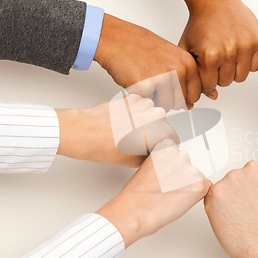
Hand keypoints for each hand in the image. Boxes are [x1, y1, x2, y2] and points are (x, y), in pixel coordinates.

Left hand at [57, 95, 176, 166]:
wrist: (83, 131)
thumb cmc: (103, 146)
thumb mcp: (132, 160)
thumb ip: (150, 156)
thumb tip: (153, 153)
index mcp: (159, 131)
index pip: (173, 138)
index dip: (166, 145)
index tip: (160, 147)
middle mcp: (155, 114)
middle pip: (163, 125)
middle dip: (155, 133)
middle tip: (140, 143)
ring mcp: (143, 104)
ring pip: (152, 114)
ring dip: (145, 122)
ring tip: (129, 132)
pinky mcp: (131, 97)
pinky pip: (140, 106)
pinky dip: (135, 113)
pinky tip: (124, 122)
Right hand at [94, 14, 200, 108]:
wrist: (116, 39)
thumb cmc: (140, 47)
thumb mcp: (171, 58)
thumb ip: (184, 79)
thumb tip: (189, 104)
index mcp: (188, 63)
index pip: (194, 94)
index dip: (182, 97)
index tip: (172, 89)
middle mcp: (179, 71)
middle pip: (180, 103)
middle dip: (167, 99)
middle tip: (155, 82)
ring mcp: (163, 79)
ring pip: (165, 106)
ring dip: (154, 99)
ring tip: (146, 80)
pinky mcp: (145, 87)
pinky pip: (148, 103)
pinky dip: (142, 96)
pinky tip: (137, 81)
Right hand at [97, 140, 211, 247]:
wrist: (134, 213)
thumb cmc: (137, 195)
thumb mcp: (147, 167)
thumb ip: (163, 161)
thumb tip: (173, 167)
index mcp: (167, 147)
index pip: (177, 155)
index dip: (171, 169)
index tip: (163, 177)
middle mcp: (181, 155)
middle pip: (188, 166)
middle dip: (181, 177)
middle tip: (166, 189)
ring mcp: (192, 170)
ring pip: (196, 178)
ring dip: (188, 187)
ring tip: (170, 196)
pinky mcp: (200, 185)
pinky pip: (205, 188)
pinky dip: (196, 196)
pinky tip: (180, 201)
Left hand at [177, 0, 257, 97]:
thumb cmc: (200, 24)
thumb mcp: (188, 50)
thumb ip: (194, 76)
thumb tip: (212, 96)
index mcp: (210, 56)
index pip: (210, 85)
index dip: (206, 78)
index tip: (205, 68)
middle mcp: (229, 52)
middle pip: (226, 82)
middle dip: (220, 74)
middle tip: (217, 59)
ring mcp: (246, 46)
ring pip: (242, 77)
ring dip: (234, 70)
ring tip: (228, 55)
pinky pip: (256, 66)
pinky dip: (249, 62)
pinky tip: (239, 50)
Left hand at [204, 159, 257, 257]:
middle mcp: (253, 167)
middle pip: (242, 176)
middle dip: (244, 192)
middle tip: (250, 212)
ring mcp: (233, 179)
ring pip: (227, 187)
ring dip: (230, 201)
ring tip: (242, 219)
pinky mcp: (216, 192)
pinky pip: (212, 199)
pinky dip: (217, 210)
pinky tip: (231, 221)